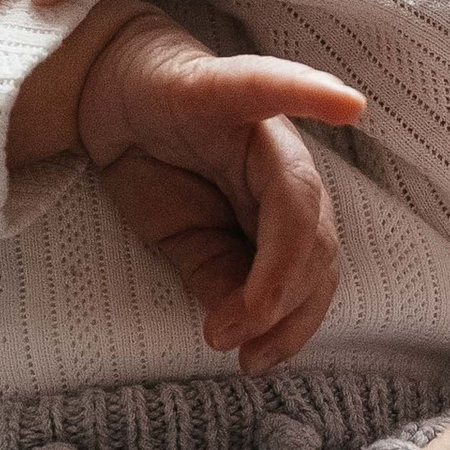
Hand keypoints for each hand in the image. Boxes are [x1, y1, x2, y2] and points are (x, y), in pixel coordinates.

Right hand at [79, 8, 360, 373]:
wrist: (105, 96)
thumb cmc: (156, 168)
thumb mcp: (183, 245)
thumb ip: (220, 282)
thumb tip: (241, 336)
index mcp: (282, 209)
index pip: (312, 271)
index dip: (294, 322)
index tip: (256, 361)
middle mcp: (285, 167)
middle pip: (316, 240)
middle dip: (286, 302)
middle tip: (242, 344)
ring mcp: (260, 127)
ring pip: (298, 195)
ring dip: (279, 265)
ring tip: (238, 318)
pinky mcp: (222, 88)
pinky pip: (268, 90)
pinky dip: (308, 93)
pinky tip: (345, 104)